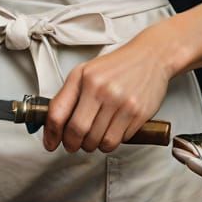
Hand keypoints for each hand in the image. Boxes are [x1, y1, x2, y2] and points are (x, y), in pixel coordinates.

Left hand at [43, 23, 173, 153]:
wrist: (150, 56)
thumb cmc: (116, 66)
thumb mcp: (86, 72)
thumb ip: (68, 95)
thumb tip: (54, 125)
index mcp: (85, 78)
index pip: (59, 113)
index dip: (51, 134)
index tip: (50, 143)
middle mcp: (102, 90)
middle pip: (78, 133)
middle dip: (73, 144)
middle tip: (74, 143)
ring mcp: (122, 103)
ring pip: (100, 142)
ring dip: (95, 145)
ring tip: (96, 134)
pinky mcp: (139, 114)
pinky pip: (120, 141)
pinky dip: (114, 139)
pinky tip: (115, 126)